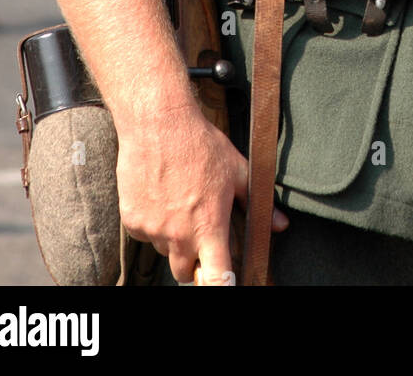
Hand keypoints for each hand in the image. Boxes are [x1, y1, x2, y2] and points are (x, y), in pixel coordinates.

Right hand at [116, 103, 287, 284]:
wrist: (158, 123)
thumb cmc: (200, 144)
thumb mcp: (237, 170)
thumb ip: (257, 203)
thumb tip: (280, 224)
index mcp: (209, 227)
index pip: (216, 280)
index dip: (221, 288)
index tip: (223, 284)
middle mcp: (179, 235)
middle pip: (184, 273)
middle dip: (193, 261)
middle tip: (198, 232)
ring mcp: (153, 230)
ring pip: (164, 250)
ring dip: (172, 238)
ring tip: (179, 202)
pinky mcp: (132, 221)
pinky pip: (145, 234)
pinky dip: (152, 223)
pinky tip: (160, 195)